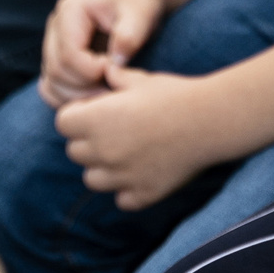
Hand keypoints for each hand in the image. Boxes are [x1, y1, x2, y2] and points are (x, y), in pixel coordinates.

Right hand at [39, 0, 165, 105]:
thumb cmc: (140, 1)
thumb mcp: (140, 14)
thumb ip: (128, 36)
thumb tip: (114, 64)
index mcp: (70, 11)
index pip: (68, 55)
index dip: (92, 71)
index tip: (118, 71)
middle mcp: (55, 27)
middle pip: (56, 71)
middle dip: (85, 88)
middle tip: (115, 90)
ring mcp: (55, 43)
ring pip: (52, 82)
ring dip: (78, 96)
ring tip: (108, 95)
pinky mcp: (60, 57)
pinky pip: (52, 86)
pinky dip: (69, 97)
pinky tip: (95, 97)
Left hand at [54, 68, 231, 209]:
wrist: (210, 121)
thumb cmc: (174, 94)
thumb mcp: (140, 79)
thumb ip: (115, 79)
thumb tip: (105, 74)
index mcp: (96, 120)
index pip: (63, 123)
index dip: (77, 115)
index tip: (96, 109)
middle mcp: (103, 151)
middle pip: (74, 152)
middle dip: (88, 140)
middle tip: (113, 129)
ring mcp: (122, 177)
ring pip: (93, 179)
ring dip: (103, 167)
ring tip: (126, 152)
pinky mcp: (143, 194)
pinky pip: (121, 198)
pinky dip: (127, 189)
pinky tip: (143, 171)